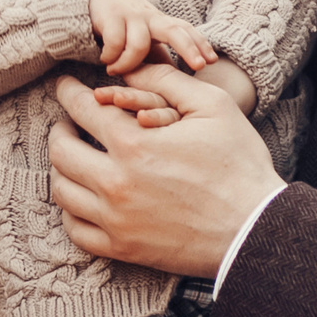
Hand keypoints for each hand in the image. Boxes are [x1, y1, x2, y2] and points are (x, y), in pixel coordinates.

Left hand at [51, 66, 282, 277]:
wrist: (255, 229)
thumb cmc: (239, 165)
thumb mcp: (213, 107)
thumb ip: (167, 80)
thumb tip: (129, 68)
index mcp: (134, 144)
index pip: (81, 109)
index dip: (68, 92)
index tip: (65, 86)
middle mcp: (116, 183)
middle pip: (61, 151)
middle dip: (61, 129)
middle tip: (69, 122)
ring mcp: (116, 219)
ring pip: (63, 191)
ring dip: (63, 168)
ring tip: (76, 158)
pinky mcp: (123, 247)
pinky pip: (76, 229)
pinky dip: (72, 211)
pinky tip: (84, 197)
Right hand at [90, 0, 215, 76]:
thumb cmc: (123, 23)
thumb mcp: (144, 38)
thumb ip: (158, 57)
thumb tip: (178, 84)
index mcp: (160, 23)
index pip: (185, 29)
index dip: (200, 43)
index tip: (212, 61)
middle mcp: (149, 17)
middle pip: (174, 30)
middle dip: (189, 48)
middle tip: (199, 66)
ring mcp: (130, 16)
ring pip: (140, 44)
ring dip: (128, 64)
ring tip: (115, 72)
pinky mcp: (109, 17)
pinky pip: (115, 42)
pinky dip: (111, 57)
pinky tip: (105, 61)